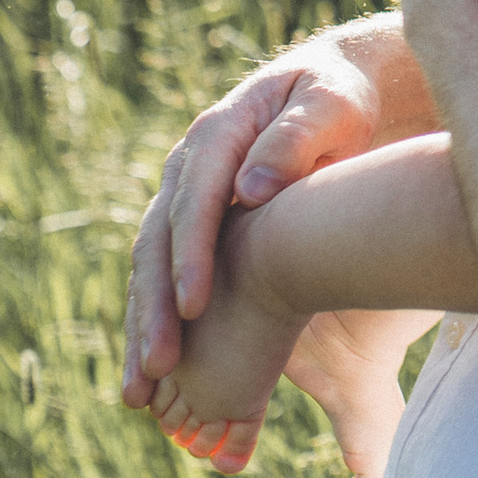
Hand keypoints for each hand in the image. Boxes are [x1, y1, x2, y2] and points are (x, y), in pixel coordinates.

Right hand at [123, 38, 388, 405]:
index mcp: (217, 134)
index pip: (194, 200)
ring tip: (138, 389)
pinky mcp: (193, 224)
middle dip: (154, 306)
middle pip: (157, 240)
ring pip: (150, 267)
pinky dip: (155, 322)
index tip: (194, 307)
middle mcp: (187, 166)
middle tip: (157, 365)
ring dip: (143, 327)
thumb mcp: (331, 106)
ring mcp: (184, 195)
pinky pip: (164, 276)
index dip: (191, 254)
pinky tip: (151, 373)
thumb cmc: (340, 97)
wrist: (331, 88)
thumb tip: (249, 190)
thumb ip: (295, 139)